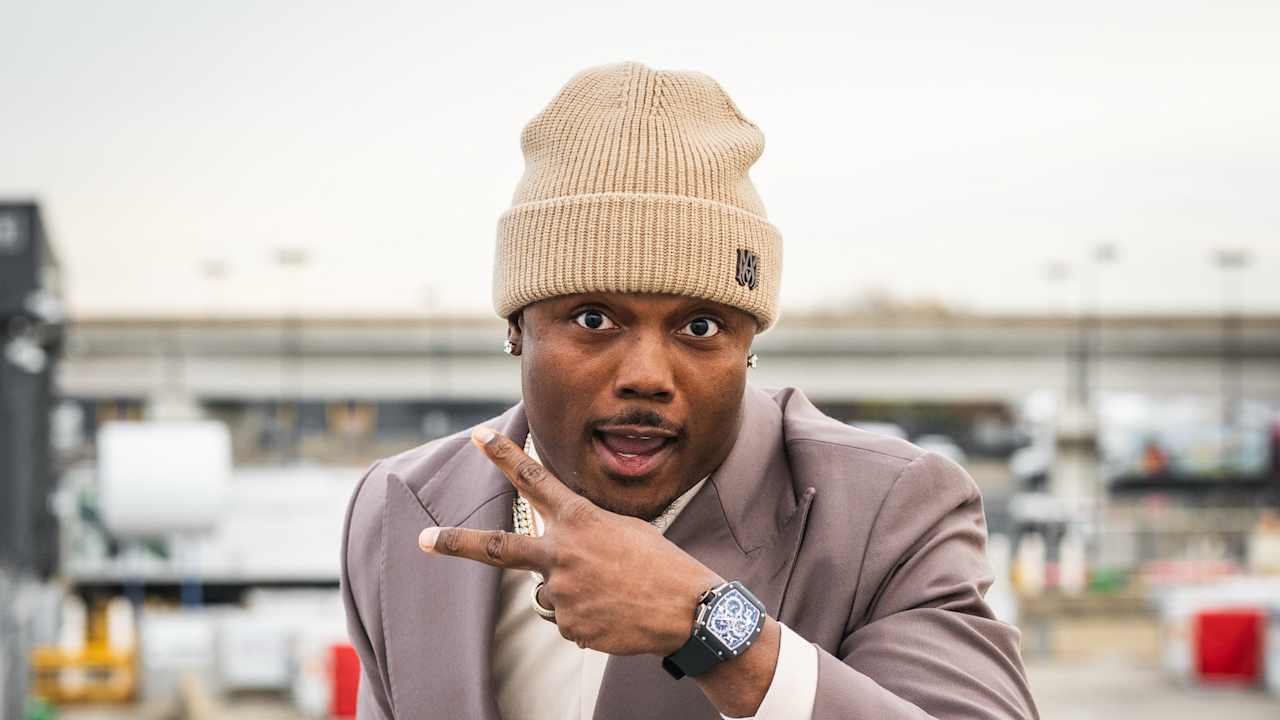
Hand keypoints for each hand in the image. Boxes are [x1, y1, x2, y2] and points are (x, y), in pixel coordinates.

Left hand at [417, 426, 723, 656]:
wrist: (686, 610)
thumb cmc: (659, 564)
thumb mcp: (623, 529)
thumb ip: (582, 534)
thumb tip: (556, 559)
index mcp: (579, 519)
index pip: (533, 479)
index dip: (502, 455)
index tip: (477, 436)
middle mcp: (562, 552)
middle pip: (497, 548)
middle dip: (455, 543)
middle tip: (422, 540)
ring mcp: (562, 591)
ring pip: (546, 592)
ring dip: (569, 593)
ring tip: (608, 593)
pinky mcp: (569, 625)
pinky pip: (565, 620)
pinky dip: (585, 617)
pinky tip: (612, 613)